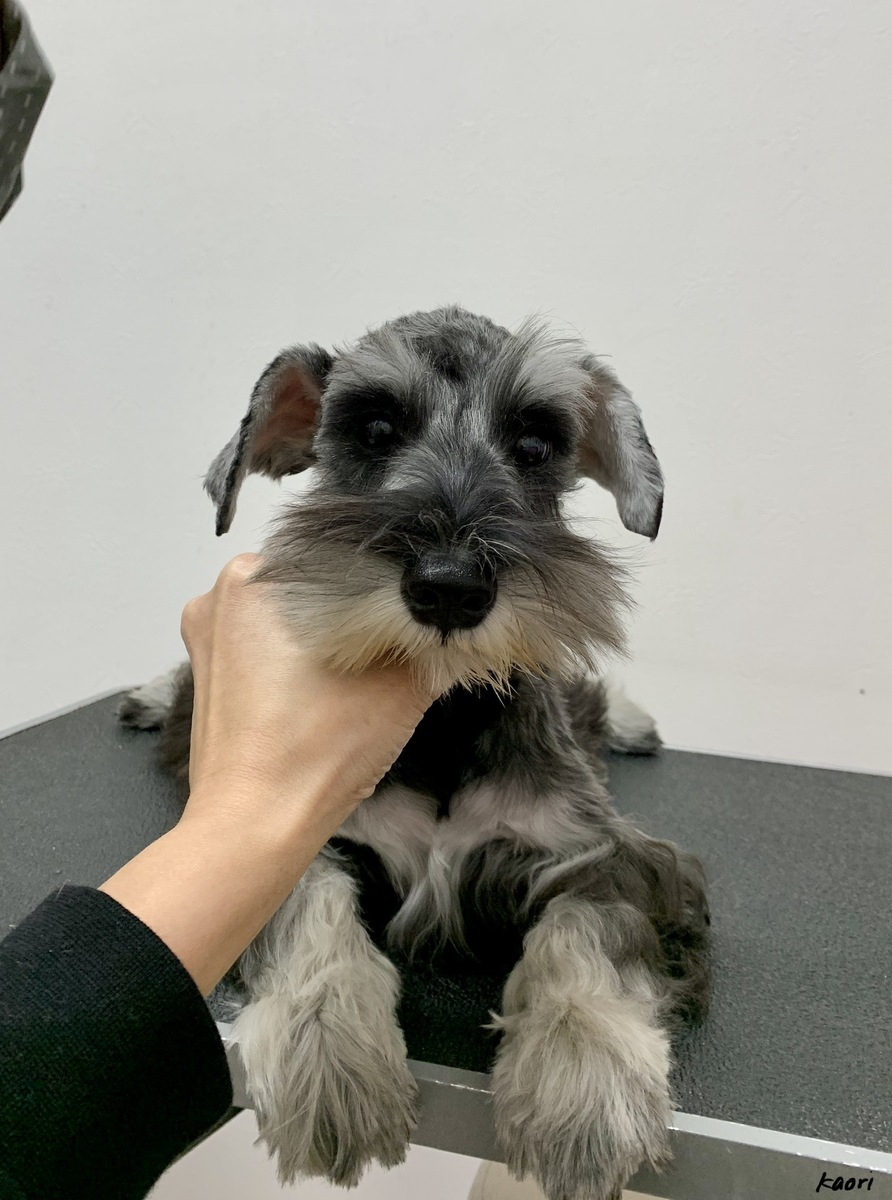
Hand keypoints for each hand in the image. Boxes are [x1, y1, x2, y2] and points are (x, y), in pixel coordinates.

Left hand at [180, 554, 437, 842]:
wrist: (255, 826)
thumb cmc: (315, 754)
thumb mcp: (402, 687)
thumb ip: (431, 640)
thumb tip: (452, 619)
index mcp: (259, 577)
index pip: (340, 552)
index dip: (382, 581)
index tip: (406, 609)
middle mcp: (222, 594)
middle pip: (312, 583)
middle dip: (350, 609)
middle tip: (388, 646)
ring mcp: (207, 635)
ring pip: (289, 615)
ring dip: (323, 635)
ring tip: (357, 676)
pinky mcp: (208, 673)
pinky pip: (263, 647)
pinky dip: (293, 661)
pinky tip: (323, 694)